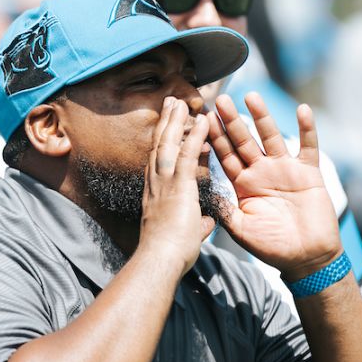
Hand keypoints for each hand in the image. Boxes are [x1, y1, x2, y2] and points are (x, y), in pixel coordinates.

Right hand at [137, 97, 215, 274]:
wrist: (160, 260)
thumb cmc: (170, 254)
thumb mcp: (188, 233)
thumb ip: (197, 222)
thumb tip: (206, 222)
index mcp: (156, 194)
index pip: (161, 162)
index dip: (166, 142)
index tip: (169, 127)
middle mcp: (156, 184)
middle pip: (159, 146)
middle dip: (165, 123)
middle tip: (169, 104)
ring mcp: (164, 183)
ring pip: (168, 144)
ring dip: (175, 121)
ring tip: (179, 102)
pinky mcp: (178, 185)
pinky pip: (188, 154)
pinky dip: (194, 135)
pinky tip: (202, 120)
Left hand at [208, 93, 340, 279]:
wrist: (306, 258)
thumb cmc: (272, 246)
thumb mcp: (241, 229)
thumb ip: (224, 211)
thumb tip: (203, 194)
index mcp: (243, 184)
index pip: (225, 155)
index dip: (214, 138)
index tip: (201, 120)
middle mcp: (262, 171)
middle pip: (244, 140)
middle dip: (232, 121)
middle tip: (219, 100)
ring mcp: (285, 169)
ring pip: (271, 136)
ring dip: (262, 117)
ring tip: (251, 96)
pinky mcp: (308, 172)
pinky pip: (308, 146)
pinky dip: (307, 128)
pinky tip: (302, 110)